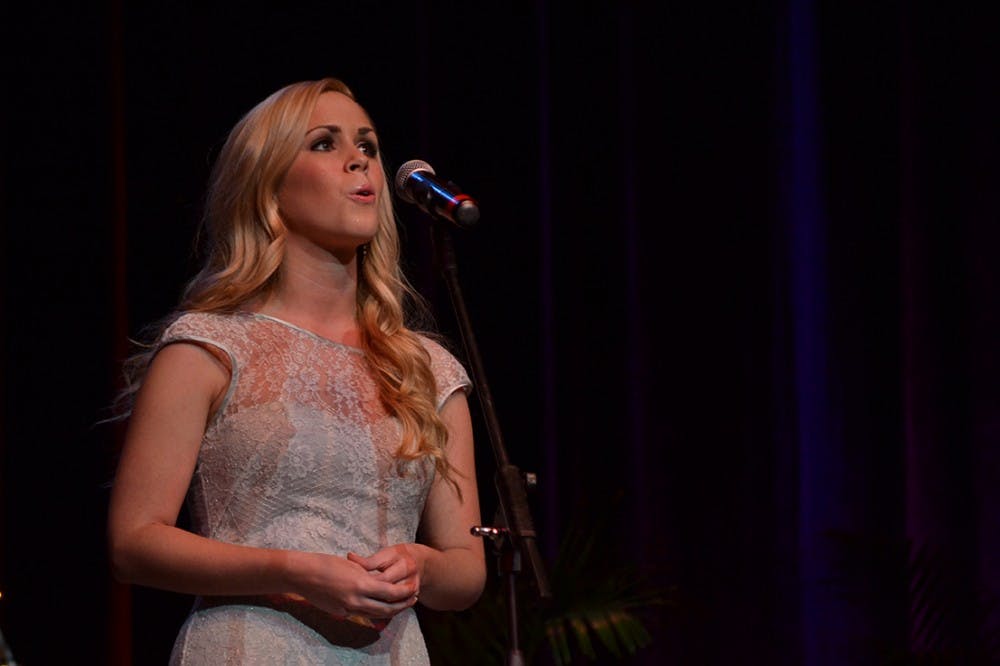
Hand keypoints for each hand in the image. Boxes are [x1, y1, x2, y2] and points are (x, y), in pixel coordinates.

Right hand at [290, 550, 417, 619]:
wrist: (303, 575)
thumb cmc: (327, 564)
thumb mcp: (353, 566)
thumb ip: (369, 576)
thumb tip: (382, 582)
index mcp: (361, 584)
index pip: (391, 592)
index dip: (404, 592)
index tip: (413, 587)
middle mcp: (356, 600)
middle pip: (387, 608)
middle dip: (403, 605)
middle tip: (413, 599)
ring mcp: (348, 609)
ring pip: (377, 615)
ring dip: (391, 611)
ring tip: (401, 604)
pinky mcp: (341, 613)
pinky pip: (363, 614)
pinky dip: (375, 612)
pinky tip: (380, 606)